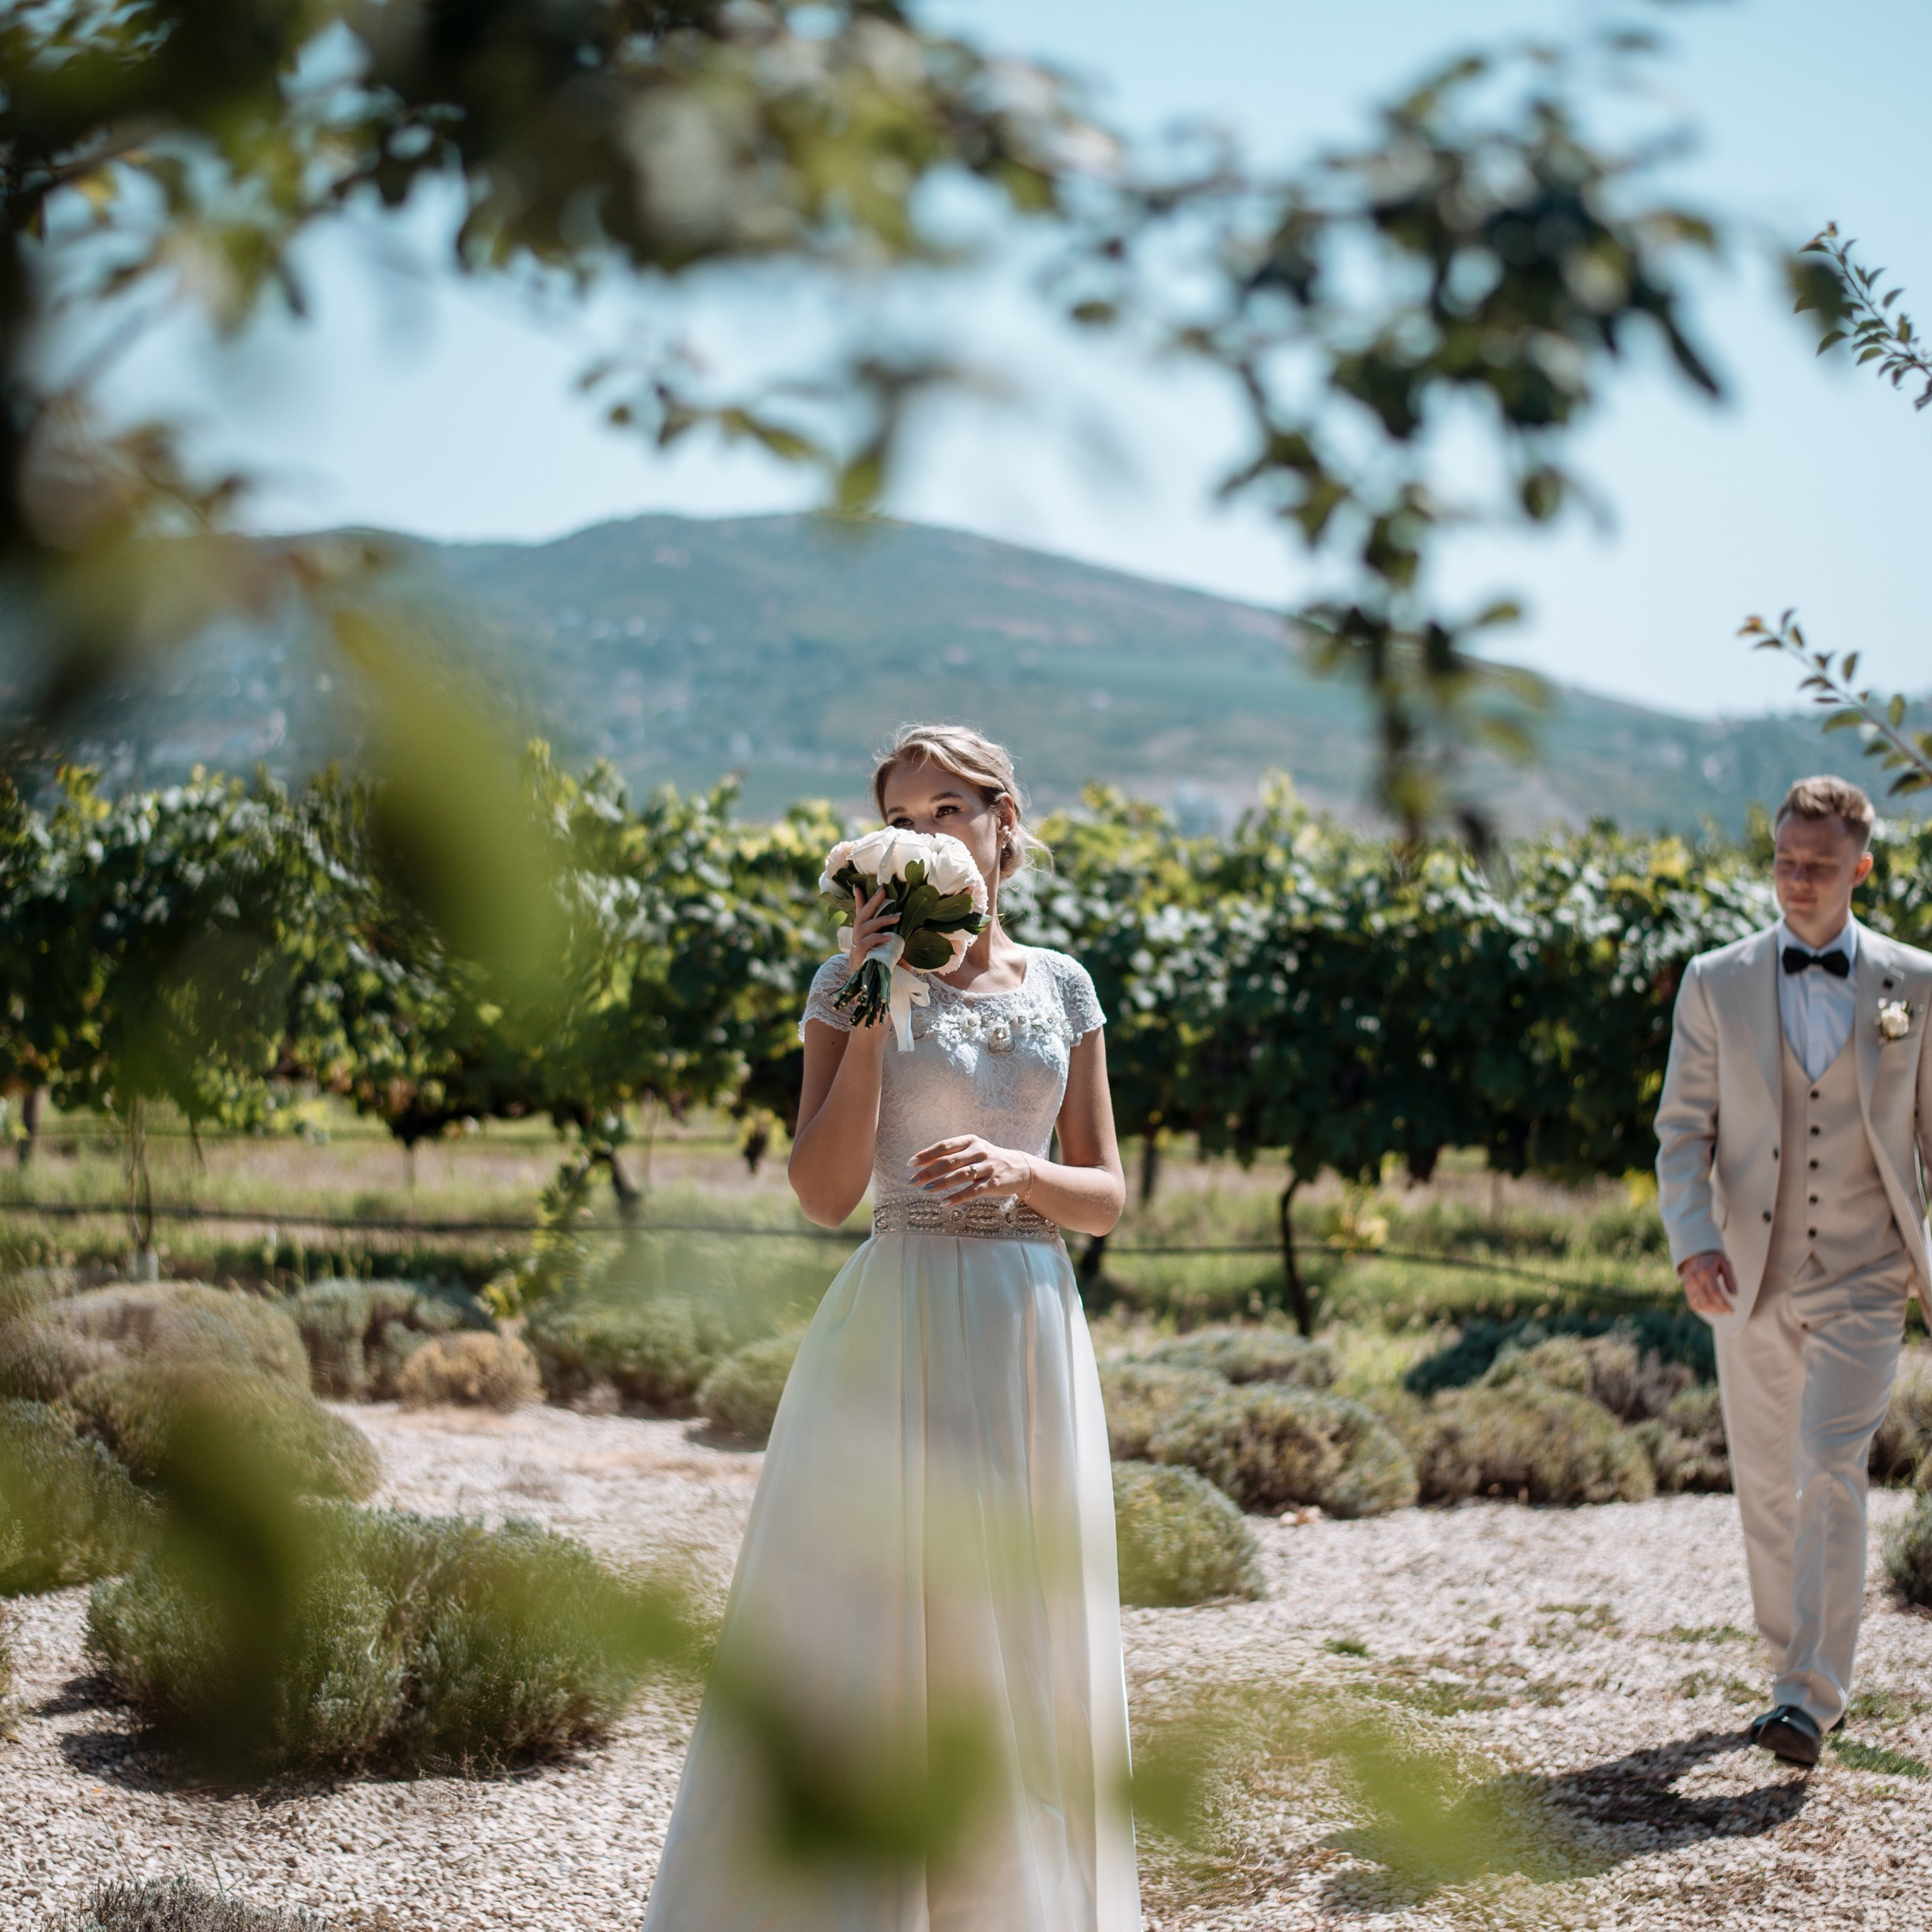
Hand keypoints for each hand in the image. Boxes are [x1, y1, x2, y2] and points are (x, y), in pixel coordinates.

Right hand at [845, 886, 898, 978]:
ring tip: (897, 916)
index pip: (860, 913)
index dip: (859, 899)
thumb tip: (904, 931)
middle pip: (863, 915)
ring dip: (882, 920)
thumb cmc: (878, 967)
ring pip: (866, 926)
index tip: (857, 885)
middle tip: (884, 891)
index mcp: (863, 933)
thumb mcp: (888, 952)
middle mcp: (857, 936)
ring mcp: (856, 945)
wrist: (866, 988)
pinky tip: (889, 937)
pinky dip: (878, 938)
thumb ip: (892, 942)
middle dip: (873, 901)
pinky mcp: (858, 955)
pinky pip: (868, 942)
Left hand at [909, 1135, 1034, 1204]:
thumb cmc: (988, 1159)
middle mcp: (979, 1152)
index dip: (927, 1154)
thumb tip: (922, 1162)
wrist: (1020, 1169)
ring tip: (926, 1190)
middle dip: (929, 1172)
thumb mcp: (971, 1152)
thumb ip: (950, 1155)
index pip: (944, 1146)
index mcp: (970, 1141)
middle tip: (912, 1181)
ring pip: (960, 1175)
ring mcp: (987, 1167)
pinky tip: (944, 1202)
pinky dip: (957, 1197)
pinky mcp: (994, 1183)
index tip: (911, 1163)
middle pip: (950, 1161)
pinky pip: (972, 1191)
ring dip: (941, 1183)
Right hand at [1679, 1249, 1737, 1317]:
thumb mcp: (1725, 1264)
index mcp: (1706, 1272)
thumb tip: (1734, 1296)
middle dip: (1720, 1309)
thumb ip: (1730, 1279)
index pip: (1715, 1293)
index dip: (1724, 1304)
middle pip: (1707, 1301)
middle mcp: (1695, 1279)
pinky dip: (1702, 1310)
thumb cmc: (1713, 1259)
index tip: (1732, 1310)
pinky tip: (1711, 1310)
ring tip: (1721, 1311)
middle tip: (1728, 1311)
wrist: (1695, 1253)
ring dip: (1711, 1311)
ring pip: (1699, 1304)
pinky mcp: (1686, 1289)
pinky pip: (1693, 1304)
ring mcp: (1689, 1285)